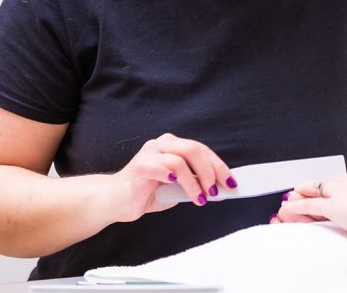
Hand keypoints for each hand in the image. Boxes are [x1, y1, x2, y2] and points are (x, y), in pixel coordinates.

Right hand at [107, 133, 236, 221]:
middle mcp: (162, 144)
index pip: (202, 150)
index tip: (232, 183)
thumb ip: (194, 184)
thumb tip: (219, 190)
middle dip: (211, 171)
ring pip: (181, 159)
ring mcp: (150, 153)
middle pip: (194, 150)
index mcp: (173, 145)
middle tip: (217, 191)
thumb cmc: (146, 193)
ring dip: (195, 182)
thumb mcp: (175, 188)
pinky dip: (175, 177)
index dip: (219, 166)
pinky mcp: (140, 166)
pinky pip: (162, 167)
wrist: (114, 200)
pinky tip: (180, 187)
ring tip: (200, 199)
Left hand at [275, 161, 346, 238]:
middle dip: (325, 188)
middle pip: (336, 181)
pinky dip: (298, 206)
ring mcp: (343, 190)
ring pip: (320, 189)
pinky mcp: (332, 205)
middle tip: (312, 189)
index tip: (344, 188)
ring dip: (305, 192)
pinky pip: (311, 204)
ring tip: (293, 194)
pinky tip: (288, 208)